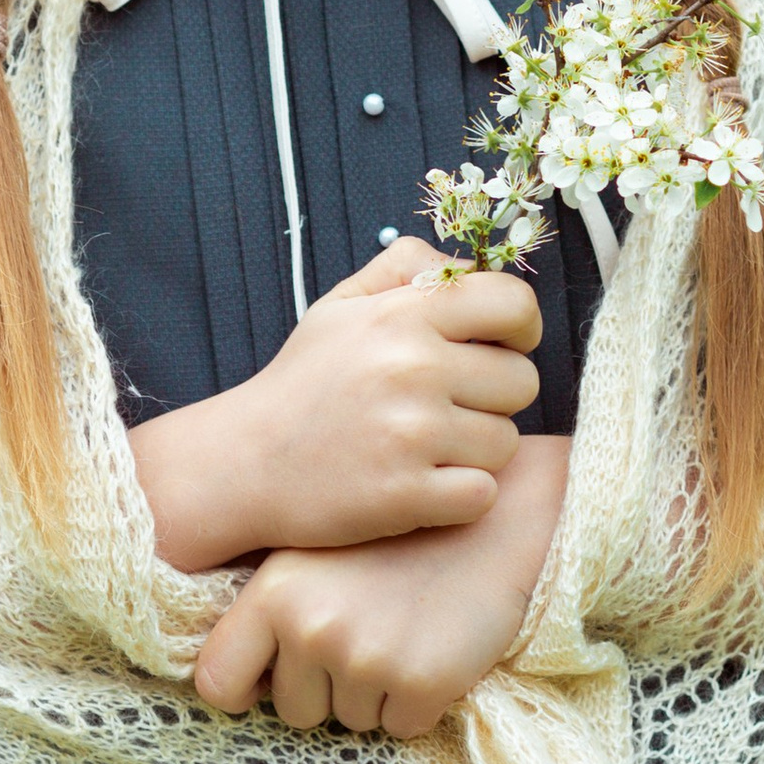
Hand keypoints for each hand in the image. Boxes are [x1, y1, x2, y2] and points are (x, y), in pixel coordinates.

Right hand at [129, 238, 543, 572]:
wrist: (243, 463)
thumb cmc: (302, 384)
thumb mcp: (339, 306)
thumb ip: (403, 268)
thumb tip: (462, 264)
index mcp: (402, 315)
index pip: (514, 303)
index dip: (521, 328)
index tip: (499, 348)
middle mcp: (412, 368)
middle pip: (521, 381)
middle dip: (494, 398)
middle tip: (448, 409)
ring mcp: (410, 434)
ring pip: (507, 443)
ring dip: (476, 452)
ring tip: (427, 449)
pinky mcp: (406, 495)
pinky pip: (483, 494)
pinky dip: (461, 498)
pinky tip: (424, 487)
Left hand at [193, 435, 570, 736]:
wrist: (492, 523)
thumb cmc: (399, 540)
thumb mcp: (315, 553)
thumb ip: (269, 609)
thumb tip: (229, 681)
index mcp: (273, 593)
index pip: (217, 681)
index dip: (245, 690)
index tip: (269, 682)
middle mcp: (311, 629)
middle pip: (295, 710)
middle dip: (328, 689)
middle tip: (369, 634)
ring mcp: (366, 659)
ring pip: (351, 721)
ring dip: (376, 693)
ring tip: (404, 631)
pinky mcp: (420, 684)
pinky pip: (401, 727)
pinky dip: (417, 703)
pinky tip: (433, 649)